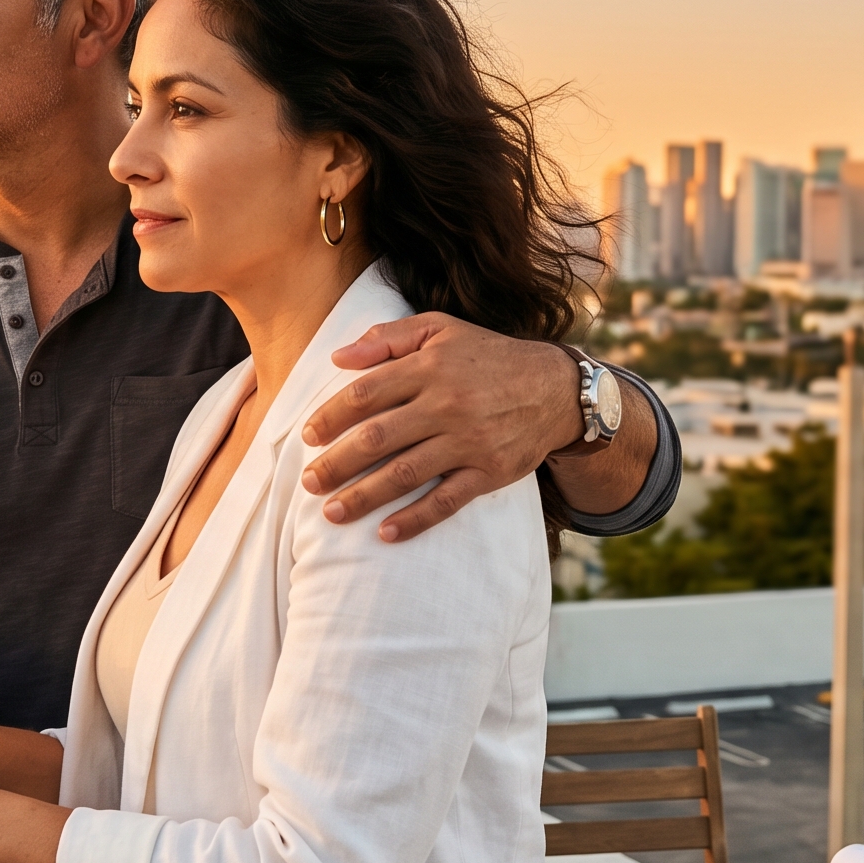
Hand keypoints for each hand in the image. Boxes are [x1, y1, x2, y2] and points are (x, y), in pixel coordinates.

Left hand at [300, 314, 579, 541]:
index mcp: (429, 367)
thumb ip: (389, 337)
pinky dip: (414, 519)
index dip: (331, 416)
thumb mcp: (441, 328)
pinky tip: (385, 533)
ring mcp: (468, 441)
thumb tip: (338, 356)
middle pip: (378, 438)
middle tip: (309, 482)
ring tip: (332, 514)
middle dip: (336, 463)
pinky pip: (446, 501)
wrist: (556, 388)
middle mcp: (447, 404)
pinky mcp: (489, 472)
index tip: (308, 436)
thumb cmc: (488, 357)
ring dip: (363, 496)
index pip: (366, 394)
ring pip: (404, 473)